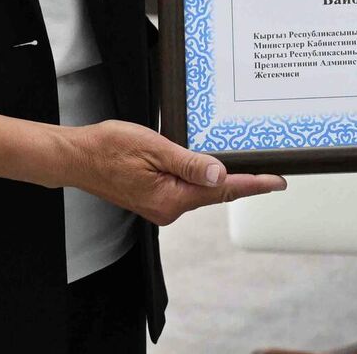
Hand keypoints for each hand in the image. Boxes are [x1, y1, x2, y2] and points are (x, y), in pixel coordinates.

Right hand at [56, 119, 285, 224]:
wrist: (77, 157)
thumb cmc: (109, 148)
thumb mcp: (153, 147)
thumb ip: (188, 162)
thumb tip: (219, 174)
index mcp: (171, 198)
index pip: (222, 191)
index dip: (254, 185)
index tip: (278, 183)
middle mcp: (169, 208)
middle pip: (215, 193)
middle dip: (241, 180)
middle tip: (270, 168)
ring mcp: (161, 206)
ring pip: (200, 190)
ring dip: (218, 176)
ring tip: (239, 161)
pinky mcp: (155, 199)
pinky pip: (185, 188)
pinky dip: (199, 176)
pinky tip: (205, 164)